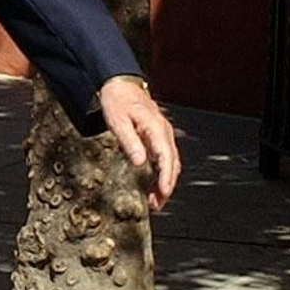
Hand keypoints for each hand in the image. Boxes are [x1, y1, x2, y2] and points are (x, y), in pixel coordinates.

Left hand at [99, 76, 180, 211]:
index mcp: (156, 128)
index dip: (166, 176)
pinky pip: (165, 157)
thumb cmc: (118, 101)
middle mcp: (163, 131)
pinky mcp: (158, 137)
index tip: (164, 192)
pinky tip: (154, 184)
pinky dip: (162, 172)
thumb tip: (140, 163)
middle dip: (167, 185)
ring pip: (170, 162)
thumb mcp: (118, 121)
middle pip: (172, 163)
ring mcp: (162, 134)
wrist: (120, 85)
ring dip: (165, 181)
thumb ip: (130, 142)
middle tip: (158, 204)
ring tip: (156, 200)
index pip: (166, 156)